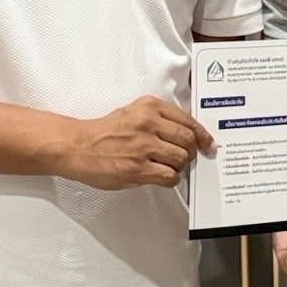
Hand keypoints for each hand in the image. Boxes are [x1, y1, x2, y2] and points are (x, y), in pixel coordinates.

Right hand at [62, 95, 213, 189]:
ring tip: (168, 166)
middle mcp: (148, 123)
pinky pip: (169, 176)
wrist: (78, 146)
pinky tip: (161, 177)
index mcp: (150, 107)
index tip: (208, 143)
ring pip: (181, 159)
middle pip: (188, 140)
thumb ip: (159, 118)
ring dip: (179, 166)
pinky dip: (170, 179)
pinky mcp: (137, 168)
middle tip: (185, 158)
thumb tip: (187, 132)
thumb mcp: (134, 112)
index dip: (202, 135)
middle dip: (191, 152)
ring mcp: (143, 147)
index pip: (188, 120)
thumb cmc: (105, 131)